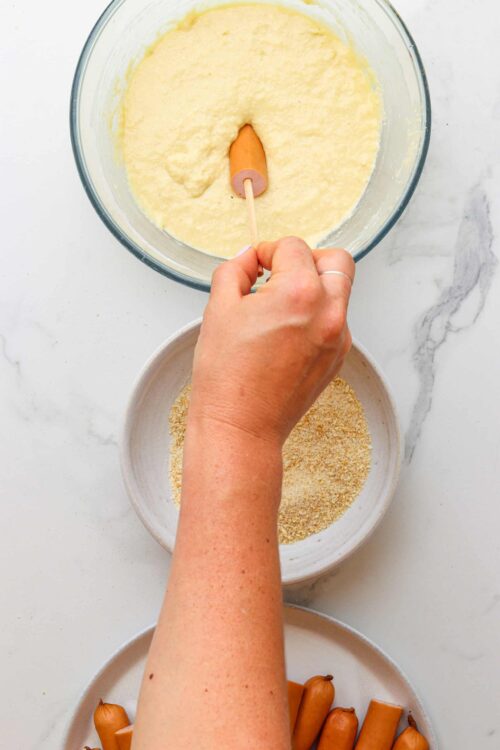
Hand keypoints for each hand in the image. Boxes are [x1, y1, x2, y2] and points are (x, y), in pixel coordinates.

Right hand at [189, 237, 354, 445]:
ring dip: (314, 287)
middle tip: (280, 274)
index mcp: (300, 293)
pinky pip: (335, 321)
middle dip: (307, 259)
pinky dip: (316, 316)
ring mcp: (338, 338)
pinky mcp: (338, 358)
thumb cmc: (227, 377)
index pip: (293, 247)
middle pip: (335, 261)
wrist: (241, 427)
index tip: (256, 263)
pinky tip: (285, 333)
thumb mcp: (219, 308)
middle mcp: (329, 312)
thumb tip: (248, 257)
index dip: (268, 250)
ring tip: (279, 308)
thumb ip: (235, 270)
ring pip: (339, 292)